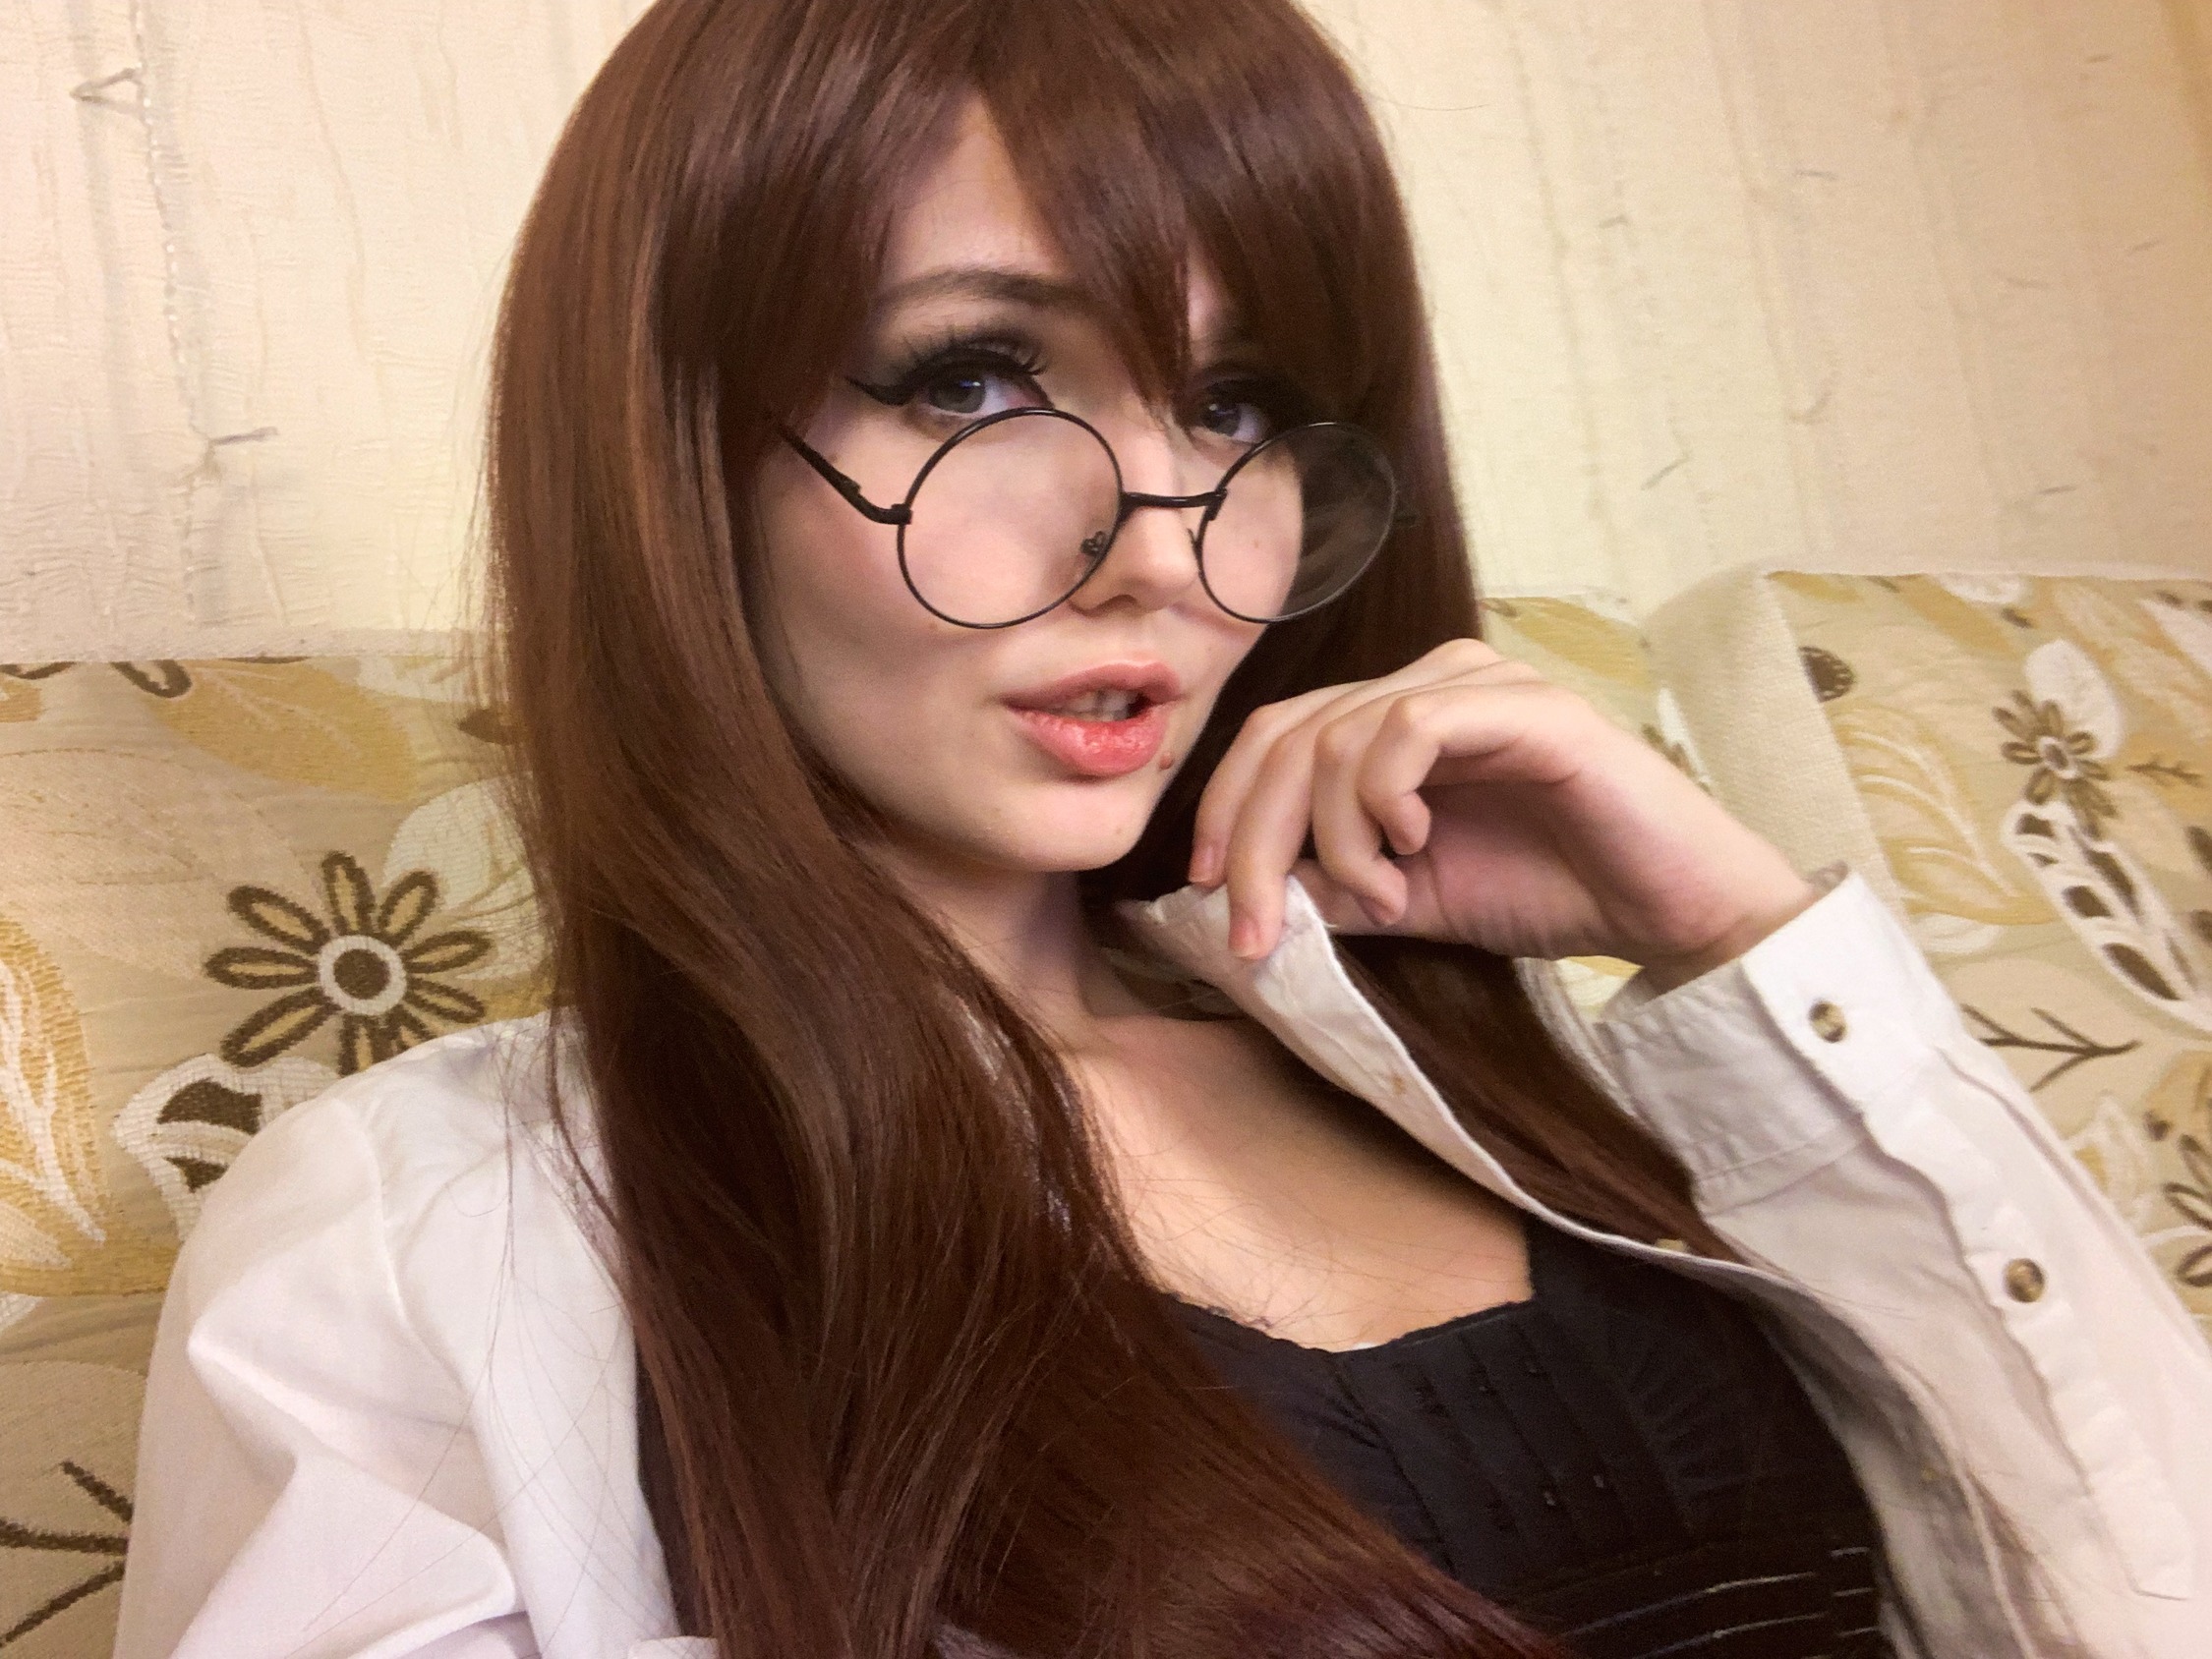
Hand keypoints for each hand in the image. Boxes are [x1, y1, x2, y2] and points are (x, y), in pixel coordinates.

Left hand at [1187, 639, 1817, 987]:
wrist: (1668, 908)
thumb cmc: (1549, 891)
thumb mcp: (1410, 898)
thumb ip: (1332, 883)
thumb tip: (1245, 893)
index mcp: (1396, 717)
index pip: (1276, 738)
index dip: (1226, 810)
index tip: (1208, 895)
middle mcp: (1431, 681)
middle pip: (1291, 735)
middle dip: (1256, 840)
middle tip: (1256, 929)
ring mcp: (1480, 685)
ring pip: (1341, 735)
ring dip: (1335, 836)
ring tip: (1381, 898)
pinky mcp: (1527, 707)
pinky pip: (1412, 726)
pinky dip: (1386, 796)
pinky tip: (1410, 847)